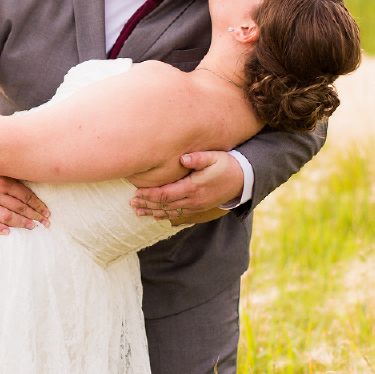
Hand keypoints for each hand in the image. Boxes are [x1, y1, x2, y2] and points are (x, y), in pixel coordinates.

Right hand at [0, 156, 50, 235]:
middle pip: (19, 208)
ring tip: (31, 226)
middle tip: (45, 222)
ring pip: (6, 216)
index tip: (47, 212)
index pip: (26, 197)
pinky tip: (7, 232)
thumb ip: (13, 178)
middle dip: (34, 216)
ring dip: (20, 223)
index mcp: (4, 181)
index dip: (38, 206)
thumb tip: (31, 190)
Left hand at [129, 150, 243, 223]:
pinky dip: (165, 215)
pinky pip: (179, 215)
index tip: (136, 193)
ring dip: (152, 212)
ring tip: (137, 211)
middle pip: (164, 205)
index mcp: (193, 187)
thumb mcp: (215, 157)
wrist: (243, 180)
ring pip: (170, 212)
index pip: (165, 194)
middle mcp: (193, 200)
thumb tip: (183, 159)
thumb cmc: (227, 164)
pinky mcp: (198, 208)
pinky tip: (155, 216)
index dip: (149, 195)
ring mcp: (196, 206)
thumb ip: (198, 158)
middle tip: (131, 203)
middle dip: (146, 204)